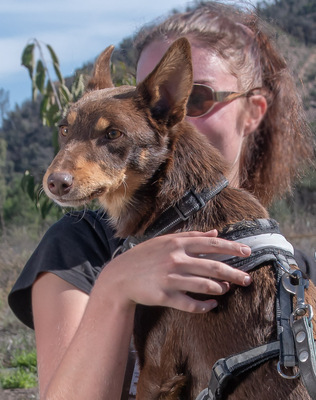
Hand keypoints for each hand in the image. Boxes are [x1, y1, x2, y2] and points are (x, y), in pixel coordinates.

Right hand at [99, 230, 251, 313]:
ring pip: (204, 286)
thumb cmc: (145, 256)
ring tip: (227, 289)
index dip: (232, 248)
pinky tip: (212, 305)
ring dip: (220, 289)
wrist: (120, 276)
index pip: (211, 244)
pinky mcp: (164, 296)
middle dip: (234, 273)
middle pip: (212, 267)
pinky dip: (204, 306)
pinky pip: (189, 304)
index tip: (248, 252)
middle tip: (247, 279)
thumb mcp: (165, 240)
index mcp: (177, 243)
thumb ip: (191, 236)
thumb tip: (214, 232)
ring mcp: (170, 278)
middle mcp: (176, 259)